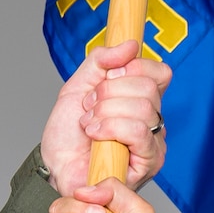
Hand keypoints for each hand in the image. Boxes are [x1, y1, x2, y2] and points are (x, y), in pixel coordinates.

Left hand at [40, 40, 171, 195]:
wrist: (54, 167)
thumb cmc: (68, 135)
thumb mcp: (78, 87)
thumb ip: (101, 61)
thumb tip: (130, 45)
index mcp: (142, 100)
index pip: (159, 72)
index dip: (131, 69)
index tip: (104, 80)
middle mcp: (153, 121)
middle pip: (148, 88)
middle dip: (109, 93)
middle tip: (89, 108)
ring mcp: (154, 142)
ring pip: (144, 109)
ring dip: (105, 113)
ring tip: (89, 125)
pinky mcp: (148, 163)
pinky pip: (139, 133)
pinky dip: (110, 128)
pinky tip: (94, 136)